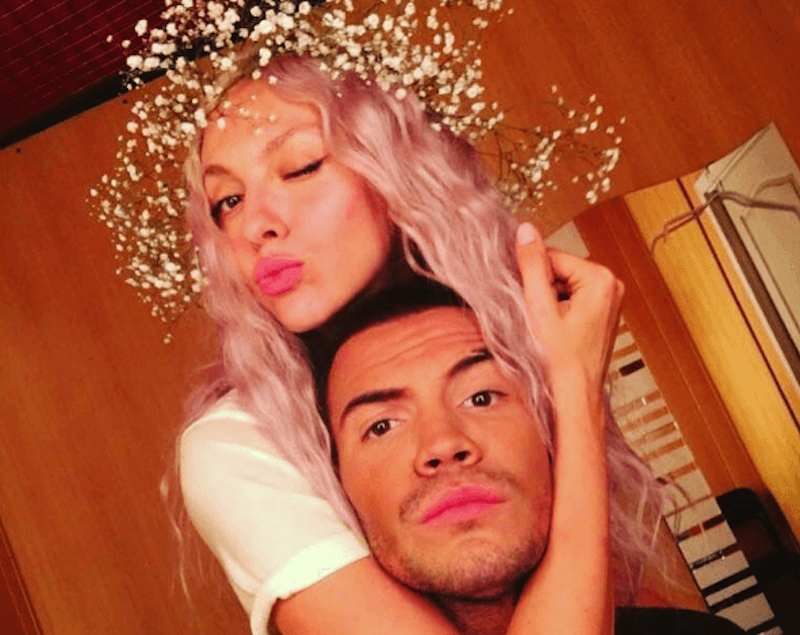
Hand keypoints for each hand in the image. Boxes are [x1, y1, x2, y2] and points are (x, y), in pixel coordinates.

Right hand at [514, 222, 623, 405]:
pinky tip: (554, 329)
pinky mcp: (602, 310)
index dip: (531, 276)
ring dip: (547, 300)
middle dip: (541, 288)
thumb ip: (532, 266)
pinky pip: (571, 296)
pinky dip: (557, 309)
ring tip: (546, 326)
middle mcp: (611, 285)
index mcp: (600, 279)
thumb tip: (526, 231)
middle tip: (536, 315)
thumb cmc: (560, 360)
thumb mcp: (539, 308)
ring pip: (562, 283)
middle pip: (558, 269)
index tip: (524, 296)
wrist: (574, 393)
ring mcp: (609, 298)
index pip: (552, 256)